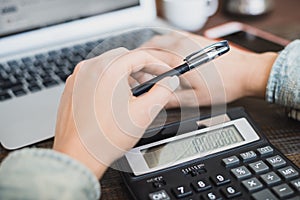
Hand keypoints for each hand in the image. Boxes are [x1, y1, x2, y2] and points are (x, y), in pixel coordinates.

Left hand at [53, 48, 178, 178]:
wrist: (77, 156)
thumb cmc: (104, 138)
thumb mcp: (144, 114)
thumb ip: (162, 92)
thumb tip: (169, 82)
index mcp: (107, 70)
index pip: (139, 56)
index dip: (157, 64)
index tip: (165, 72)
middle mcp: (89, 68)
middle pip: (123, 57)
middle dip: (141, 69)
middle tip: (152, 83)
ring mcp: (77, 77)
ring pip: (108, 66)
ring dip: (125, 75)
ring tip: (134, 94)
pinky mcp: (72, 88)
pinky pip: (95, 76)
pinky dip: (109, 82)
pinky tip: (115, 100)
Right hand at [140, 32, 277, 106]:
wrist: (246, 72)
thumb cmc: (225, 85)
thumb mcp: (197, 99)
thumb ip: (173, 100)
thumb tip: (157, 100)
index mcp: (179, 60)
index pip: (149, 58)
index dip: (136, 65)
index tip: (131, 72)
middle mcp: (182, 46)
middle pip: (151, 45)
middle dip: (139, 54)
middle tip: (135, 65)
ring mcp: (189, 40)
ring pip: (161, 38)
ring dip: (150, 47)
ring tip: (146, 58)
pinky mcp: (196, 39)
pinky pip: (173, 35)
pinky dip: (163, 41)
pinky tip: (163, 48)